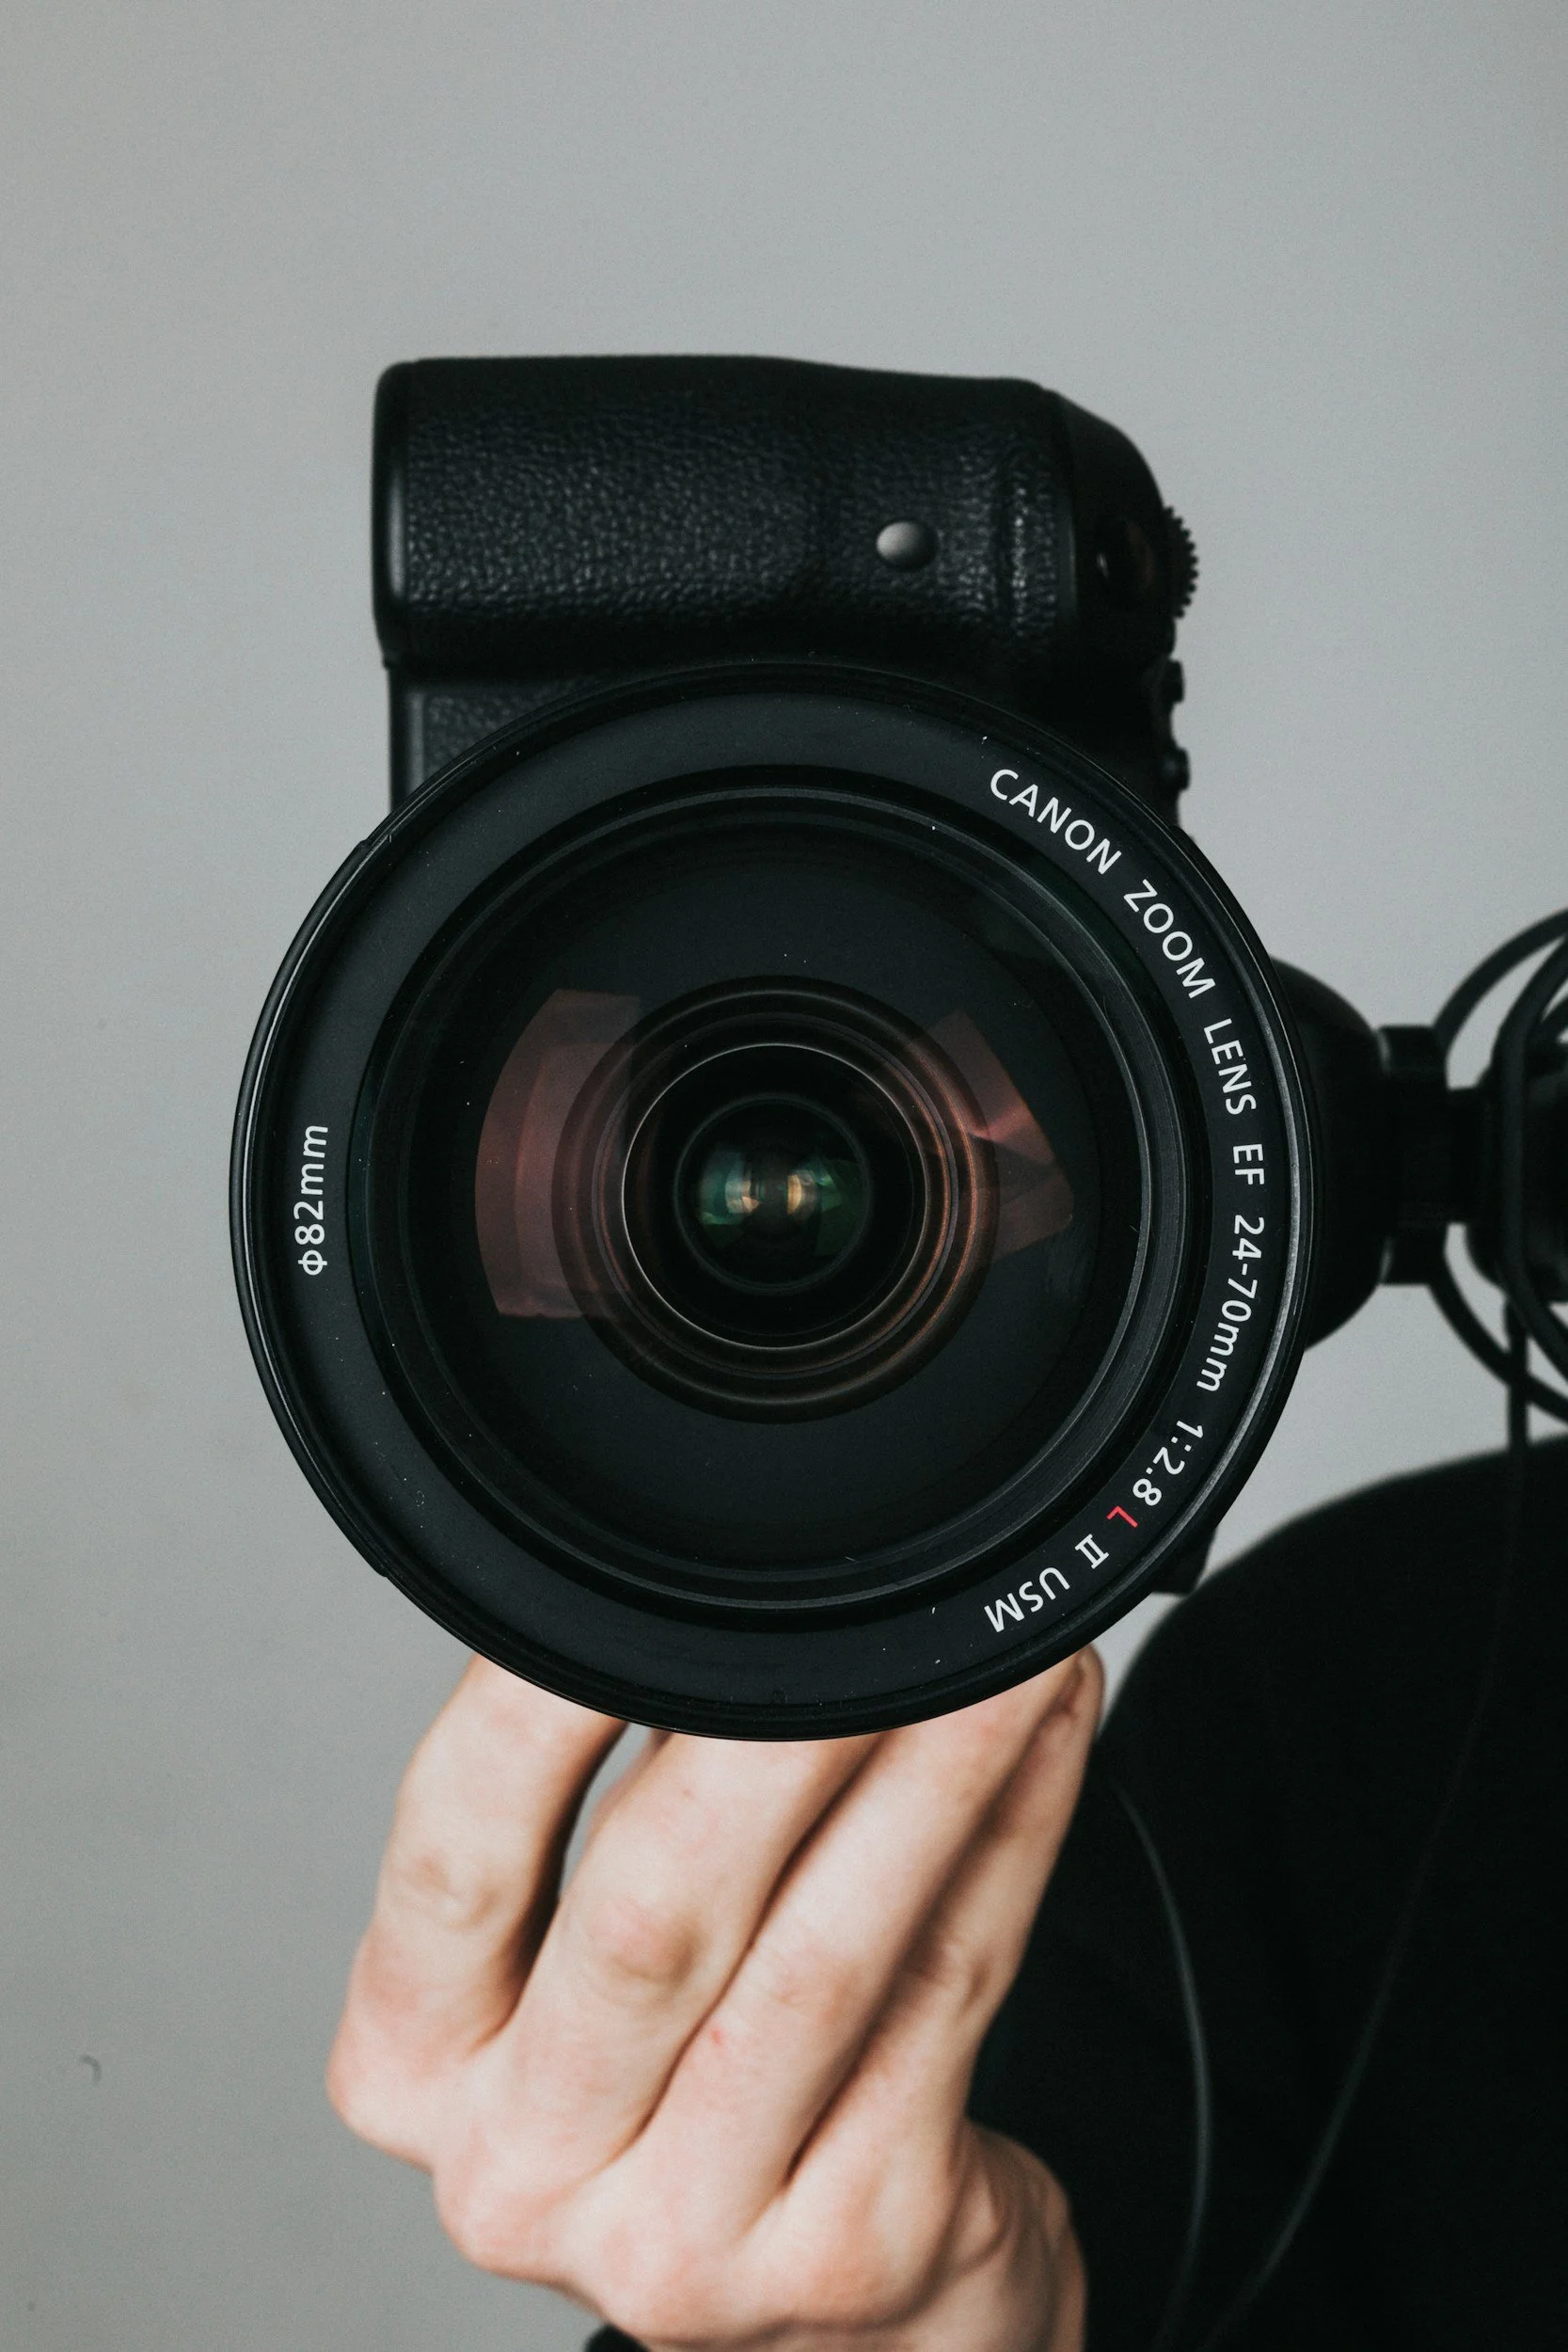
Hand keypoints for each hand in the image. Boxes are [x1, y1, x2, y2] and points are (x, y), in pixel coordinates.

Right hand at [328, 1651, 1100, 2351]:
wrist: (833, 2344)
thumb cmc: (686, 2104)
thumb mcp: (569, 1991)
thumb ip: (587, 1836)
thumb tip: (687, 1604)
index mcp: (416, 2071)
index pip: (456, 1852)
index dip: (539, 1703)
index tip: (643, 1569)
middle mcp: (523, 2174)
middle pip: (653, 1909)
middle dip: (779, 1728)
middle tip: (866, 1594)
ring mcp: (687, 2238)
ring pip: (824, 1952)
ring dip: (928, 1770)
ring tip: (996, 1647)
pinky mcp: (853, 2249)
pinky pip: (946, 1996)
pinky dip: (1009, 1845)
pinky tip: (1043, 1740)